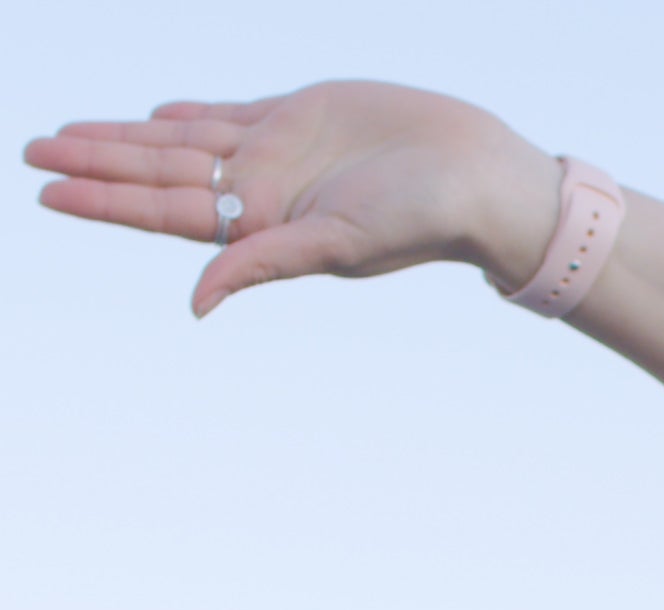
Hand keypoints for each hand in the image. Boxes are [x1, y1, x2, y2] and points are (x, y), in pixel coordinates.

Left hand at [24, 79, 558, 316]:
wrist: (478, 178)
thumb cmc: (420, 220)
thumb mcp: (336, 245)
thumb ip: (263, 265)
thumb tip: (196, 301)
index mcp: (263, 224)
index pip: (166, 211)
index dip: (105, 198)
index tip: (47, 188)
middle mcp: (263, 191)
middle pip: (161, 174)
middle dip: (97, 164)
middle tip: (33, 152)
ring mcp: (278, 153)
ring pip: (183, 143)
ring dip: (128, 139)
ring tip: (68, 136)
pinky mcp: (302, 118)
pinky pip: (230, 116)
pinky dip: (190, 116)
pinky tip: (156, 114)